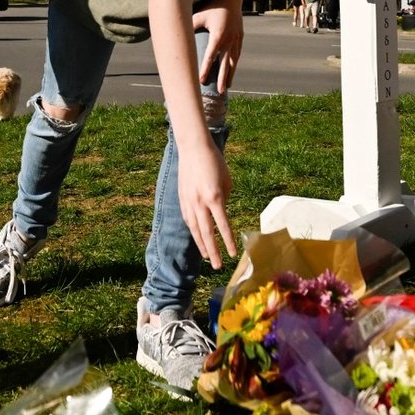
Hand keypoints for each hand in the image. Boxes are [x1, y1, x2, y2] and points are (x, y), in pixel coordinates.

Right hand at [177, 137, 236, 267]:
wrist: (193, 148)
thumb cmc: (215, 162)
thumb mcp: (226, 181)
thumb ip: (224, 200)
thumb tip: (222, 214)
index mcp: (214, 197)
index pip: (222, 225)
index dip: (227, 242)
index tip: (232, 255)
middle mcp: (200, 203)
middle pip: (206, 233)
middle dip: (213, 251)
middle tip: (218, 266)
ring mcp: (189, 202)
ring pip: (194, 229)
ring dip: (201, 245)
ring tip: (207, 258)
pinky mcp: (182, 199)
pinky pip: (188, 220)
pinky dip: (193, 231)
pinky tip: (197, 239)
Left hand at [192, 0, 243, 92]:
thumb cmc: (213, 5)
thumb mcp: (199, 15)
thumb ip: (189, 26)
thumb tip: (177, 35)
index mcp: (218, 36)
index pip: (210, 57)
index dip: (205, 69)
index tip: (201, 81)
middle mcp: (229, 40)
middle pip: (225, 64)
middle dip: (222, 79)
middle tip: (219, 92)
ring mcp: (236, 39)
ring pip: (233, 61)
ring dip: (230, 75)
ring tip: (227, 87)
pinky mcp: (240, 37)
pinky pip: (237, 54)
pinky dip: (234, 64)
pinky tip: (232, 72)